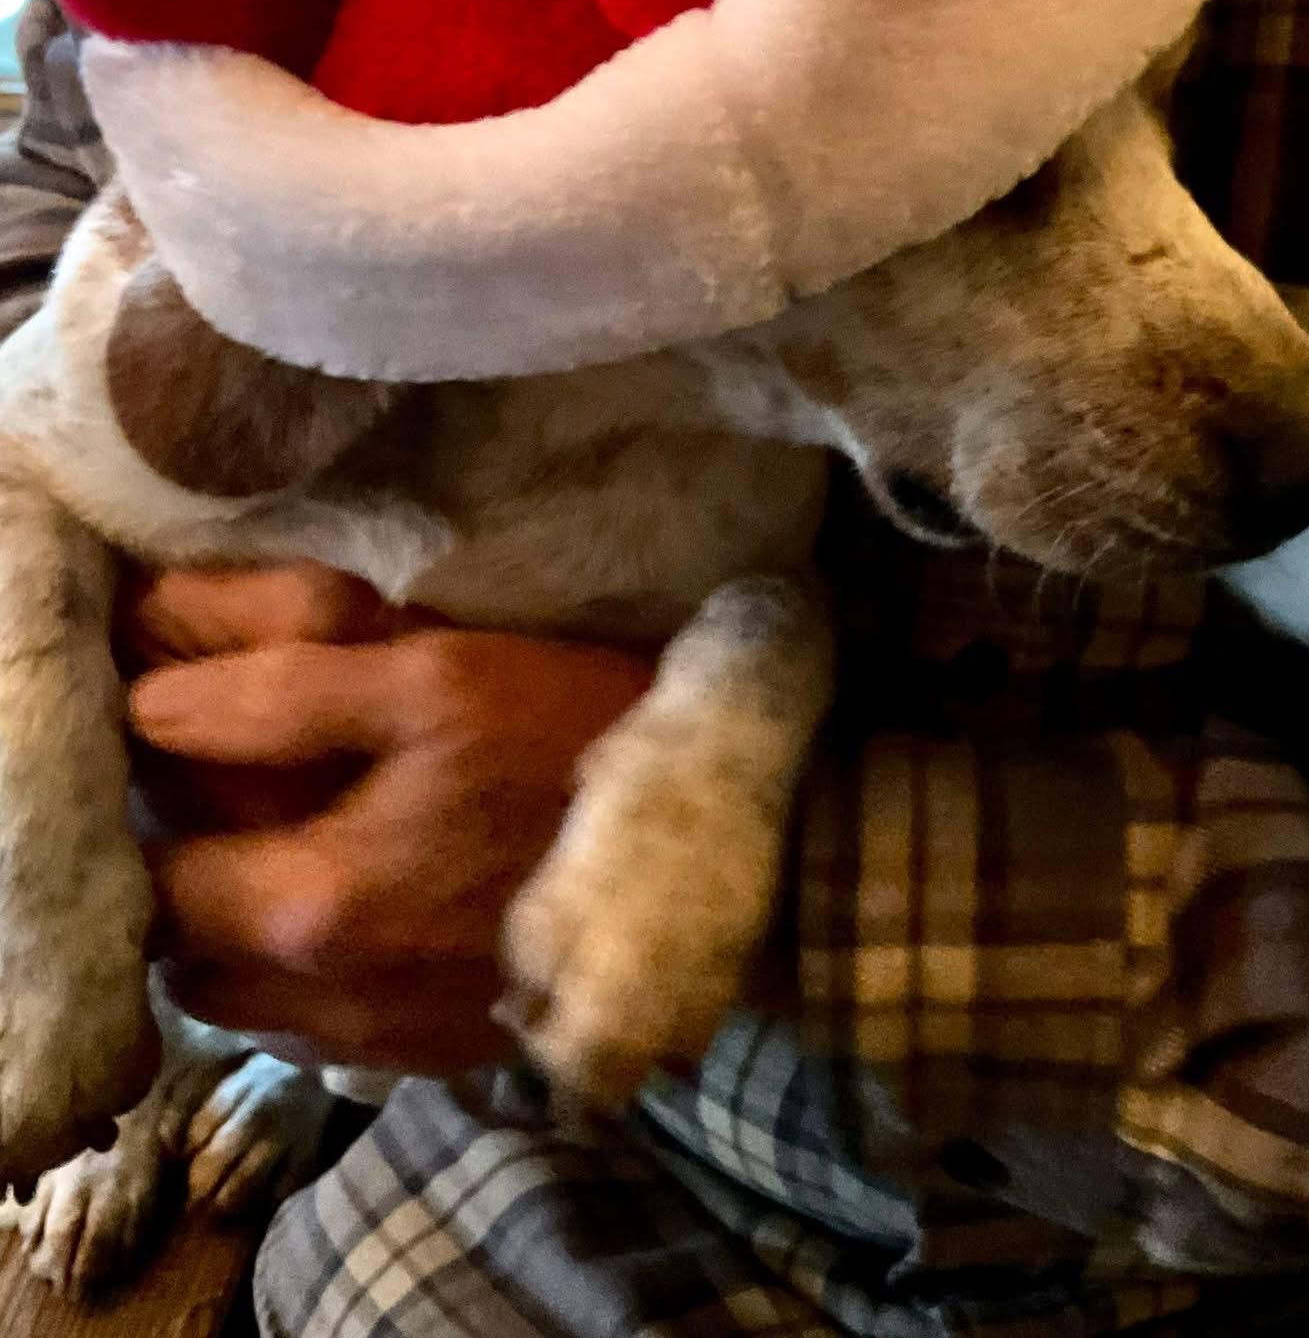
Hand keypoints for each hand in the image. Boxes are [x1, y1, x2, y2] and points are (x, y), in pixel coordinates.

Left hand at [123, 563, 655, 1072]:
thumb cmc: (582, 740)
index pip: (153, 882)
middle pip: (190, 958)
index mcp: (316, 908)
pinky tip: (384, 902)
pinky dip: (324, 972)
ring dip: (255, 934)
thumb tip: (150, 711)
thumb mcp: (435, 675)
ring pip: (256, 1003)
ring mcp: (396, 1045)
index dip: (153, 809)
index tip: (183, 753)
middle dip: (195, 880)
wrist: (734, 848)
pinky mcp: (447, 1057)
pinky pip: (331, 1028)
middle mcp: (336, 1005)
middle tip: (246, 798)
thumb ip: (276, 695)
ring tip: (315, 848)